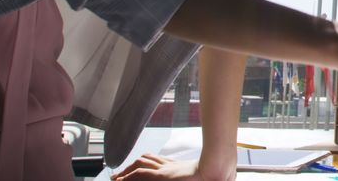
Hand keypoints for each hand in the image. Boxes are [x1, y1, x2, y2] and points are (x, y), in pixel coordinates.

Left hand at [110, 155, 233, 180]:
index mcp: (178, 167)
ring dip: (127, 170)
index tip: (136, 168)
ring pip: (140, 164)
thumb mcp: (207, 174)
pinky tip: (121, 180)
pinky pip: (141, 174)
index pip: (158, 161)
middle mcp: (170, 166)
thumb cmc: (215, 173)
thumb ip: (208, 174)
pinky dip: (129, 176)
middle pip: (147, 159)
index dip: (145, 163)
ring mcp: (166, 170)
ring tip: (118, 178)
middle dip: (132, 165)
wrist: (218, 169)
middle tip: (120, 174)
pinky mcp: (163, 176)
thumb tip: (219, 176)